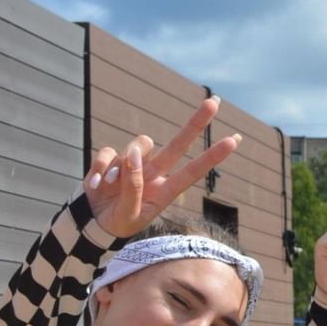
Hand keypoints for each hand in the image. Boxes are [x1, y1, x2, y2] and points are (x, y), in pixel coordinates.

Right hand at [84, 97, 240, 237]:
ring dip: (123, 164)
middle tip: (214, 102)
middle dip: (196, 123)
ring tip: (110, 185)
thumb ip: (133, 187)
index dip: (212, 156)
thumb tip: (134, 155)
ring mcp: (134, 165)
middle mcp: (154, 173)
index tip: (234, 140)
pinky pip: (109, 153)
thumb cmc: (118, 222)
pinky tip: (97, 185)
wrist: (92, 223)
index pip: (193, 171)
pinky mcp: (112, 160)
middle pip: (178, 144)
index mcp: (165, 191)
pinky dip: (101, 168)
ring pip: (139, 145)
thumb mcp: (129, 214)